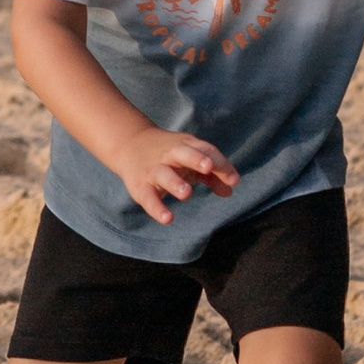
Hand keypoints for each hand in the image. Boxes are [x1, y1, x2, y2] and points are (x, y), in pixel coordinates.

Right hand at [115, 122, 237, 223]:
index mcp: (186, 146)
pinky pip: (149, 198)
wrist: (130, 144)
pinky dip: (157, 209)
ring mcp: (154, 170)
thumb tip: (230, 191)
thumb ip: (211, 175)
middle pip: (184, 153)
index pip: (205, 150)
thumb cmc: (170, 156)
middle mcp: (170, 155)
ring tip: (187, 193)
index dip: (220, 164)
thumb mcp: (190, 160)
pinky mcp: (141, 186)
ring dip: (175, 182)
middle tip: (208, 168)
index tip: (234, 180)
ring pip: (164, 174)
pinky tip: (168, 218)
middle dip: (196, 159)